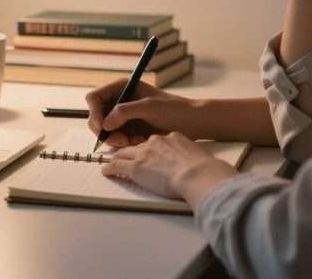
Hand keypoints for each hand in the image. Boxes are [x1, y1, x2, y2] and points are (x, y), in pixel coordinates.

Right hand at [85, 79, 195, 147]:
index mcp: (121, 88)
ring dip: (117, 139)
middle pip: (96, 117)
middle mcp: (119, 101)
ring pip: (105, 131)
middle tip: (122, 141)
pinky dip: (125, 144)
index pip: (94, 98)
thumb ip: (124, 112)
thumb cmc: (174, 109)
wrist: (193, 123)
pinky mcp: (129, 130)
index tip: (103, 127)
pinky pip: (116, 139)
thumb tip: (105, 124)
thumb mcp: (149, 107)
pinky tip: (140, 142)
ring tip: (136, 141)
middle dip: (106, 131)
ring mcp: (123, 116)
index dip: (94, 113)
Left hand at [101, 132, 235, 203]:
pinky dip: (110, 168)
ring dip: (117, 157)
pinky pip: (117, 165)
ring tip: (111, 161)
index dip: (151, 147)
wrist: (198, 174)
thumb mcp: (200, 156)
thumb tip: (202, 167)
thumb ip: (194, 158)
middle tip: (124, 154)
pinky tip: (106, 171)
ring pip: (124, 153)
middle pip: (138, 144)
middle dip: (130, 149)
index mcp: (172, 138)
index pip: (157, 141)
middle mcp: (156, 142)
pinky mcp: (135, 167)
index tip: (150, 152)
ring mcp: (144, 154)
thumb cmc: (205, 170)